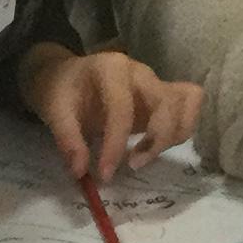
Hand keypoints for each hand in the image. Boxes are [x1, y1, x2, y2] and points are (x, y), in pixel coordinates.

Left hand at [17, 45, 201, 183]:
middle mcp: (140, 72)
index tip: (104, 175)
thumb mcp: (53, 111)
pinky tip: (158, 146)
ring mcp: (156, 82)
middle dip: (155, 141)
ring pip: (186, 105)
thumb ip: (67, 140)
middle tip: (132, 166)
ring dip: (173, 137)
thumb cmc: (61, 91)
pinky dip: (182, 129)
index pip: (122, 108)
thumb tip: (81, 171)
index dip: (115, 145)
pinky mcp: (164, 95)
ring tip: (144, 158)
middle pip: (166, 104)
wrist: (68, 76)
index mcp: (111, 68)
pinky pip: (189, 106)